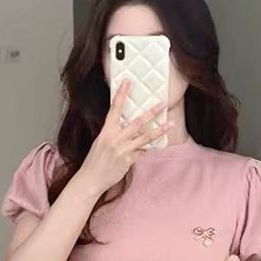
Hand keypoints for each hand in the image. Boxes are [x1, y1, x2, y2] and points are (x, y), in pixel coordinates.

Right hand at [79, 79, 168, 195]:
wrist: (91, 179)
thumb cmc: (95, 160)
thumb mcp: (101, 141)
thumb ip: (113, 132)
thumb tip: (126, 126)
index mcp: (106, 131)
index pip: (114, 109)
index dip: (121, 95)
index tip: (128, 82)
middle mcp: (115, 139)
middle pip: (137, 122)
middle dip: (151, 112)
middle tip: (162, 103)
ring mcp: (123, 150)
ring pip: (145, 137)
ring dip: (159, 130)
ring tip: (170, 124)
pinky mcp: (128, 161)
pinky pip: (142, 152)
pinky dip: (148, 148)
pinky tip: (156, 144)